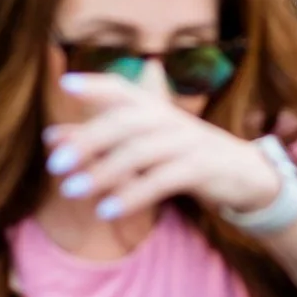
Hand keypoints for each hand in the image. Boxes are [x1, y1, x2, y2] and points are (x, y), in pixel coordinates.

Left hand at [45, 81, 296, 226]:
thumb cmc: (184, 155)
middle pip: (125, 122)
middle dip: (88, 140)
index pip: (123, 90)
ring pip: (140, 152)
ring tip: (72, 191)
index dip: (96, 85)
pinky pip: (162, 180)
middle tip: (56, 163)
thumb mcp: (144, 144)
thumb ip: (100, 140)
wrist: (245, 173)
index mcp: (155, 108)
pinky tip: (107, 210)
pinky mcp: (202, 168)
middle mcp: (170, 119)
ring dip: (103, 172)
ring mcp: (188, 142)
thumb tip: (51, 137)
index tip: (65, 86)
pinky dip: (133, 195)